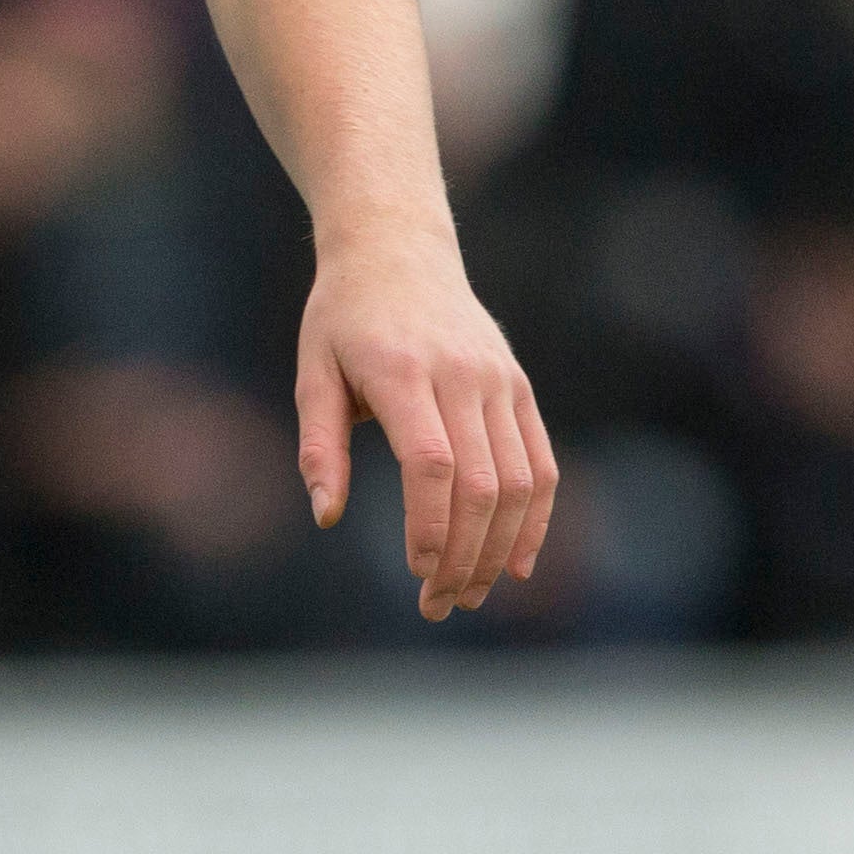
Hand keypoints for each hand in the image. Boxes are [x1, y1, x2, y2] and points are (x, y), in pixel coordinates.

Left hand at [295, 230, 557, 620]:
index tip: (416, 572)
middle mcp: (461, 375)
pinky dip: (535, 518)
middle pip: (480, 483)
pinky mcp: (519, 387)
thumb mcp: (313, 370)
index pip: (432, 463)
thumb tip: (327, 515)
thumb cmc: (343, 318)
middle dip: (463, 555)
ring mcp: (498, 381)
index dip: (430, 526)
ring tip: (469, 593)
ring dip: (498, 549)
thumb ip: (320, 443)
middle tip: (438, 603)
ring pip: (518, 481)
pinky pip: (540, 462)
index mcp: (403, 370)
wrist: (397, 249)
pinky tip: (515, 563)